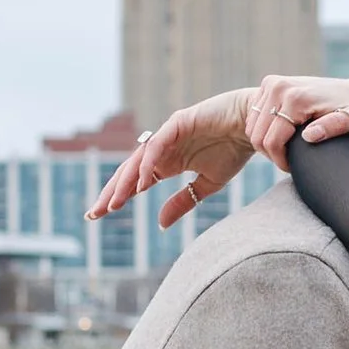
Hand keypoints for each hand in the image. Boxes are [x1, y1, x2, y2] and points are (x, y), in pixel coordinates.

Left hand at [90, 92, 257, 229]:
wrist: (255, 127)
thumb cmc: (234, 150)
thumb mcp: (206, 186)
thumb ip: (182, 203)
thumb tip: (160, 225)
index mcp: (167, 163)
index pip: (135, 182)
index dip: (117, 197)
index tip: (98, 215)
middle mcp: (162, 149)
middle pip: (128, 172)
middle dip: (110, 192)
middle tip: (93, 214)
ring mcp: (167, 135)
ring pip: (138, 160)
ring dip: (124, 183)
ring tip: (113, 204)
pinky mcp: (177, 123)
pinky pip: (156, 146)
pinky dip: (146, 165)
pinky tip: (139, 185)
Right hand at [245, 71, 348, 168]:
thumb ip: (334, 127)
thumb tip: (309, 136)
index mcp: (295, 98)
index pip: (271, 141)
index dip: (280, 160)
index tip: (295, 166)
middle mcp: (279, 87)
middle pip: (258, 135)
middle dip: (272, 153)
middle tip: (291, 159)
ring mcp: (272, 83)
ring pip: (253, 128)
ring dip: (267, 142)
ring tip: (289, 147)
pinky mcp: (268, 84)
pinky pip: (254, 117)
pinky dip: (264, 130)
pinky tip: (283, 133)